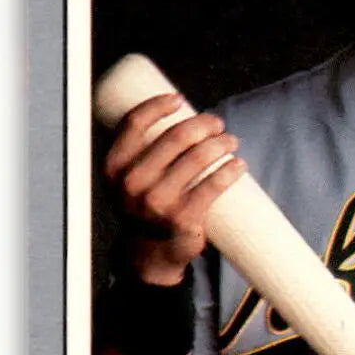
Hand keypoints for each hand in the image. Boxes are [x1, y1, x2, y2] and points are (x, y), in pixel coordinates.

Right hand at [103, 93, 245, 284]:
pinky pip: (213, 184)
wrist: (149, 254)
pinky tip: (239, 164)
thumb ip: (144, 152)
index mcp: (116, 167)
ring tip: (231, 141)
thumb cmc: (147, 205)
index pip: (134, 123)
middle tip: (218, 124)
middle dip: (203, 124)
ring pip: (199, 157)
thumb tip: (178, 116)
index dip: (158, 105)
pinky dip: (231, 170)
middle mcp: (133, 183)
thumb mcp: (131, 179)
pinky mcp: (183, 218)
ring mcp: (158, 202)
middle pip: (175, 137)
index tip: (179, 99)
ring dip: (221, 143)